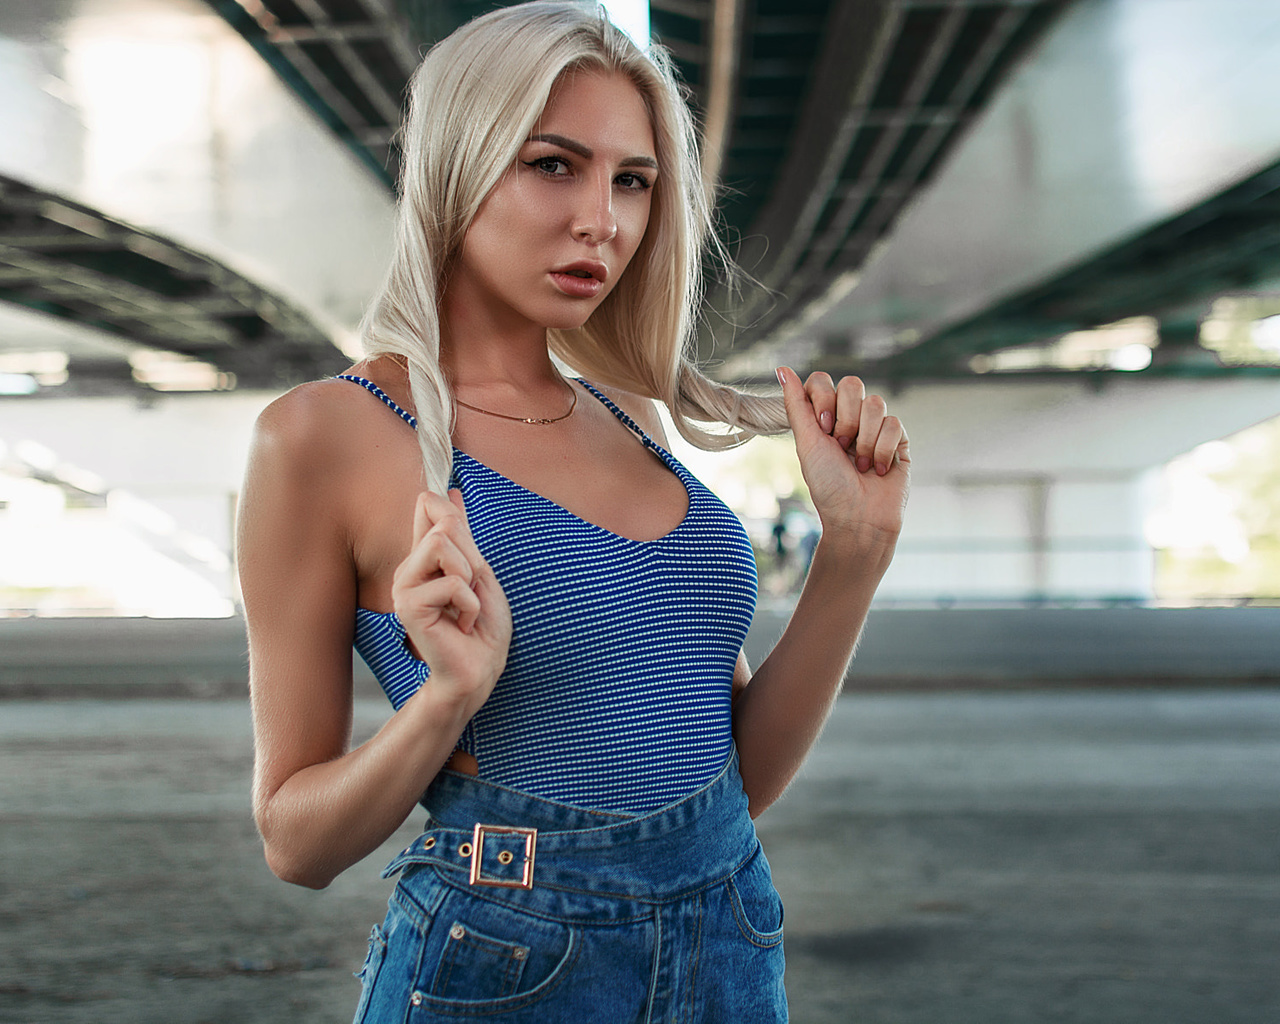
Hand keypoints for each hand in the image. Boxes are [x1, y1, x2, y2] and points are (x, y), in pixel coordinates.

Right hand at [392, 489, 511, 712]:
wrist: (481, 670)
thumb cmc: (484, 627)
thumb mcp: (479, 571)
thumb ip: (462, 534)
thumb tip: (450, 490)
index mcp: (425, 558)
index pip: (428, 506)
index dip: (451, 511)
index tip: (463, 533)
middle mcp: (409, 569)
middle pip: (444, 524)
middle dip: (472, 557)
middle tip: (472, 592)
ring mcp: (404, 587)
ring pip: (440, 544)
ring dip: (470, 577)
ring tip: (466, 607)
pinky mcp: (408, 606)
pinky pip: (451, 582)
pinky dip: (470, 604)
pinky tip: (462, 626)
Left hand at [776, 366, 909, 544]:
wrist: (858, 519)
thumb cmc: (828, 486)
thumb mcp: (807, 444)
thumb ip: (796, 405)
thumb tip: (781, 369)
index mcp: (824, 417)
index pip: (823, 381)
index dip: (823, 398)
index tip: (822, 427)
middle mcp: (850, 418)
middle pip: (853, 384)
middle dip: (845, 418)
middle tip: (841, 446)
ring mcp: (875, 428)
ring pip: (875, 403)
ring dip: (864, 438)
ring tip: (858, 464)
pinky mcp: (899, 441)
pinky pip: (894, 423)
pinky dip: (882, 449)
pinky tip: (877, 469)